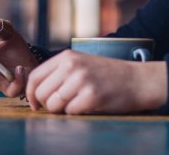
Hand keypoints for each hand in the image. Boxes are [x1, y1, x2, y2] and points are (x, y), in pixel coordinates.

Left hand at [25, 50, 167, 113]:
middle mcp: (72, 65)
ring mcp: (82, 80)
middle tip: (60, 107)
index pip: (35, 77)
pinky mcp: (91, 96)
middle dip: (47, 105)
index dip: (31, 94)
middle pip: (41, 93)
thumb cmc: (108, 75)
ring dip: (61, 110)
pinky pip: (70, 112)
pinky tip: (88, 105)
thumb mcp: (82, 63)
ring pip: (53, 104)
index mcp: (67, 56)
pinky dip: (76, 113)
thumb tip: (35, 92)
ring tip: (76, 104)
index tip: (36, 104)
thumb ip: (60, 72)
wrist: (138, 80)